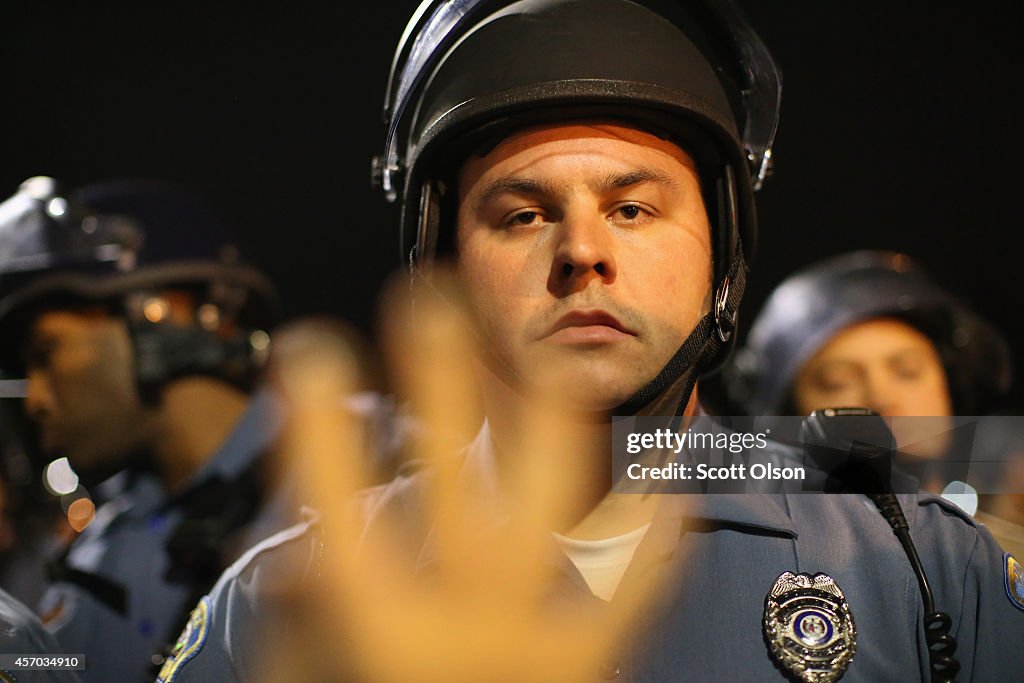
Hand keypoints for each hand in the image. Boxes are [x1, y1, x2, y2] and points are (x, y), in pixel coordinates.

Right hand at [266, 273, 668, 681]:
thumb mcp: (301, 680)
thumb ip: (300, 611)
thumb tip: (304, 541)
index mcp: (367, 622)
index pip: (326, 490)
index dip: (314, 409)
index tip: (310, 347)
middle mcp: (451, 618)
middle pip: (449, 473)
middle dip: (440, 374)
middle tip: (432, 298)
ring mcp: (525, 638)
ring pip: (549, 508)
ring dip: (550, 427)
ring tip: (552, 362)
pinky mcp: (581, 668)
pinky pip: (628, 593)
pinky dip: (647, 541)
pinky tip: (666, 488)